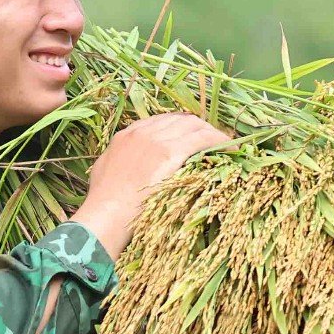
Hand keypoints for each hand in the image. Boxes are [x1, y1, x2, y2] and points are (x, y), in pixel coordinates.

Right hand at [69, 113, 232, 257]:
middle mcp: (143, 132)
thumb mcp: (103, 173)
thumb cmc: (102, 203)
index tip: (193, 138)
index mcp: (127, 135)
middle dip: (200, 129)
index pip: (162, 121)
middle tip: (214, 143)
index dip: (181, 127)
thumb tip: (123, 167)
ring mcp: (157, 139)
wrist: (105, 213)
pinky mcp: (171, 151)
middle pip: (181, 119)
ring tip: (227, 147)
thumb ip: (116, 162)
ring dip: (213, 135)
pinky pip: (203, 138)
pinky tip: (230, 151)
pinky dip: (219, 142)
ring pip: (195, 126)